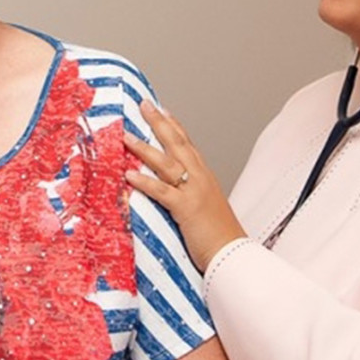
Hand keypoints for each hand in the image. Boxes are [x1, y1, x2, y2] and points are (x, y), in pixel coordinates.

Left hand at [124, 101, 246, 270]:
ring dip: (144, 148)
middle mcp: (201, 178)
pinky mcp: (186, 208)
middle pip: (177, 144)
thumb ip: (190, 196)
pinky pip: (162, 191)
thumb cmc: (220, 237)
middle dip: (159, 123)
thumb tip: (173, 192)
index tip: (162, 110)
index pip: (188, 144)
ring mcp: (194, 191)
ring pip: (166, 163)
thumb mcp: (205, 208)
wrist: (234, 255)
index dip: (174, 126)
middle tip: (144, 105)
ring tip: (126, 136)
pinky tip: (130, 174)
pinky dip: (145, 182)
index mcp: (205, 177)